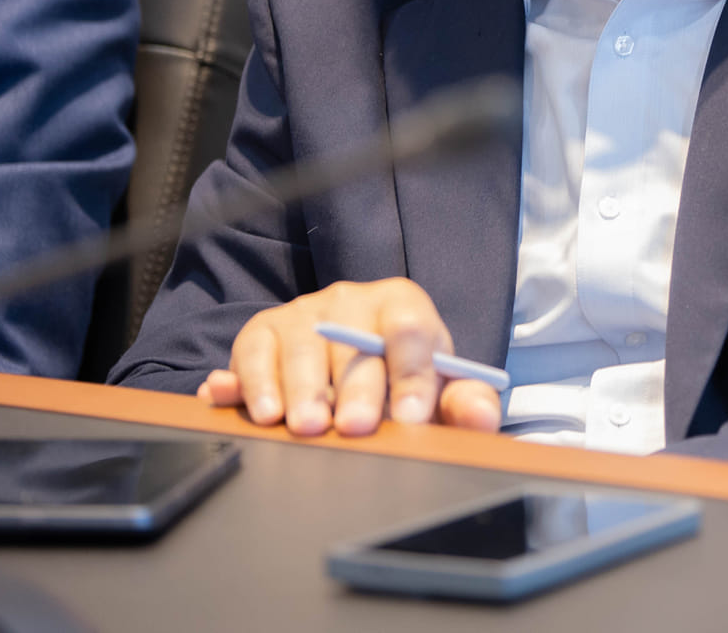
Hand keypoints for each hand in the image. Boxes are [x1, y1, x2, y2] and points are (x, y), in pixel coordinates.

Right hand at [195, 278, 500, 437]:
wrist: (356, 358)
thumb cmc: (402, 375)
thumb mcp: (440, 386)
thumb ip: (465, 402)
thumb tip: (483, 417)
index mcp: (401, 304)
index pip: (410, 328)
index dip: (412, 372)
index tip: (412, 415)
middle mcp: (350, 301)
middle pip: (352, 342)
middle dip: (355, 388)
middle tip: (355, 426)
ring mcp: (302, 314)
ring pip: (299, 349)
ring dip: (300, 390)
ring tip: (304, 426)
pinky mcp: (260, 332)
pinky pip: (250, 354)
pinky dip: (245, 381)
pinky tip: (244, 405)